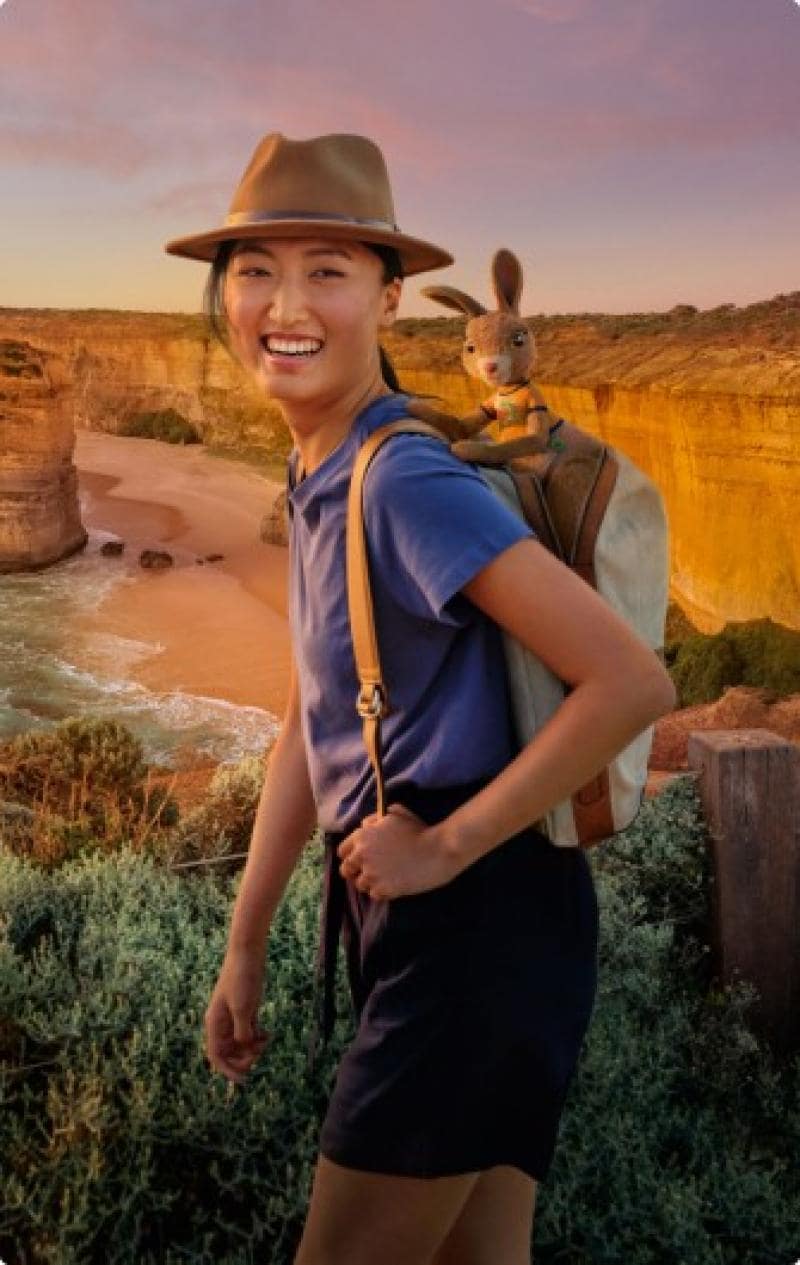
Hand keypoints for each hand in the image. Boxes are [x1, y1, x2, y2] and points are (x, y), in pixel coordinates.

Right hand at [204, 949, 269, 1084]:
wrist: (248, 954)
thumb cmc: (242, 979)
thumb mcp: (243, 1009)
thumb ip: (242, 1032)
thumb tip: (245, 1048)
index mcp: (215, 1023)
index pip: (216, 1055)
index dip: (227, 1070)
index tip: (243, 1079)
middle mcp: (222, 1022)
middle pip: (229, 1052)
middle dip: (243, 1058)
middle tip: (258, 1054)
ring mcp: (234, 1016)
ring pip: (240, 1043)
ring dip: (252, 1048)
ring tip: (266, 1041)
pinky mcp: (246, 1009)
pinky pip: (249, 1031)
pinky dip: (258, 1037)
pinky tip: (268, 1035)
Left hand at [336, 803, 459, 898]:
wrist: (437, 850)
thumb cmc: (419, 829)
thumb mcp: (395, 814)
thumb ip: (375, 819)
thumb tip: (366, 825)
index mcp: (362, 836)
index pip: (342, 851)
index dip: (350, 855)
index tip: (359, 858)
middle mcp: (362, 856)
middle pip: (346, 870)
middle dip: (356, 870)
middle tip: (370, 870)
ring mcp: (372, 875)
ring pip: (360, 884)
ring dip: (369, 882)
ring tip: (384, 878)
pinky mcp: (383, 890)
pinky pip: (374, 895)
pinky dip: (382, 892)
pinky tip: (393, 884)